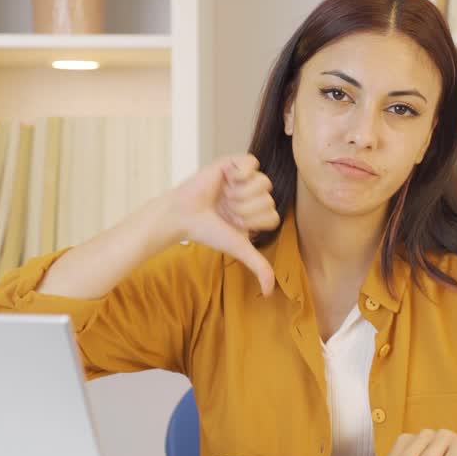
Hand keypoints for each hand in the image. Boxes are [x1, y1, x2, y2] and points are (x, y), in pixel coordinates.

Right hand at [169, 154, 280, 294]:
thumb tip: (269, 293)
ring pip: (263, 182)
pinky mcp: (233, 163)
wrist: (183, 215)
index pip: (273, 216)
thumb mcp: (238, 247)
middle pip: (269, 199)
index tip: (235, 224)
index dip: (255, 222)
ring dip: (241, 194)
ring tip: (224, 196)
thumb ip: (258, 265)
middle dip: (246, 210)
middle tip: (226, 210)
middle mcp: (253, 195)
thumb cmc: (207, 231)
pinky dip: (241, 173)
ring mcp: (244, 178)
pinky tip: (228, 179)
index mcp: (257, 213)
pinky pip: (252, 162)